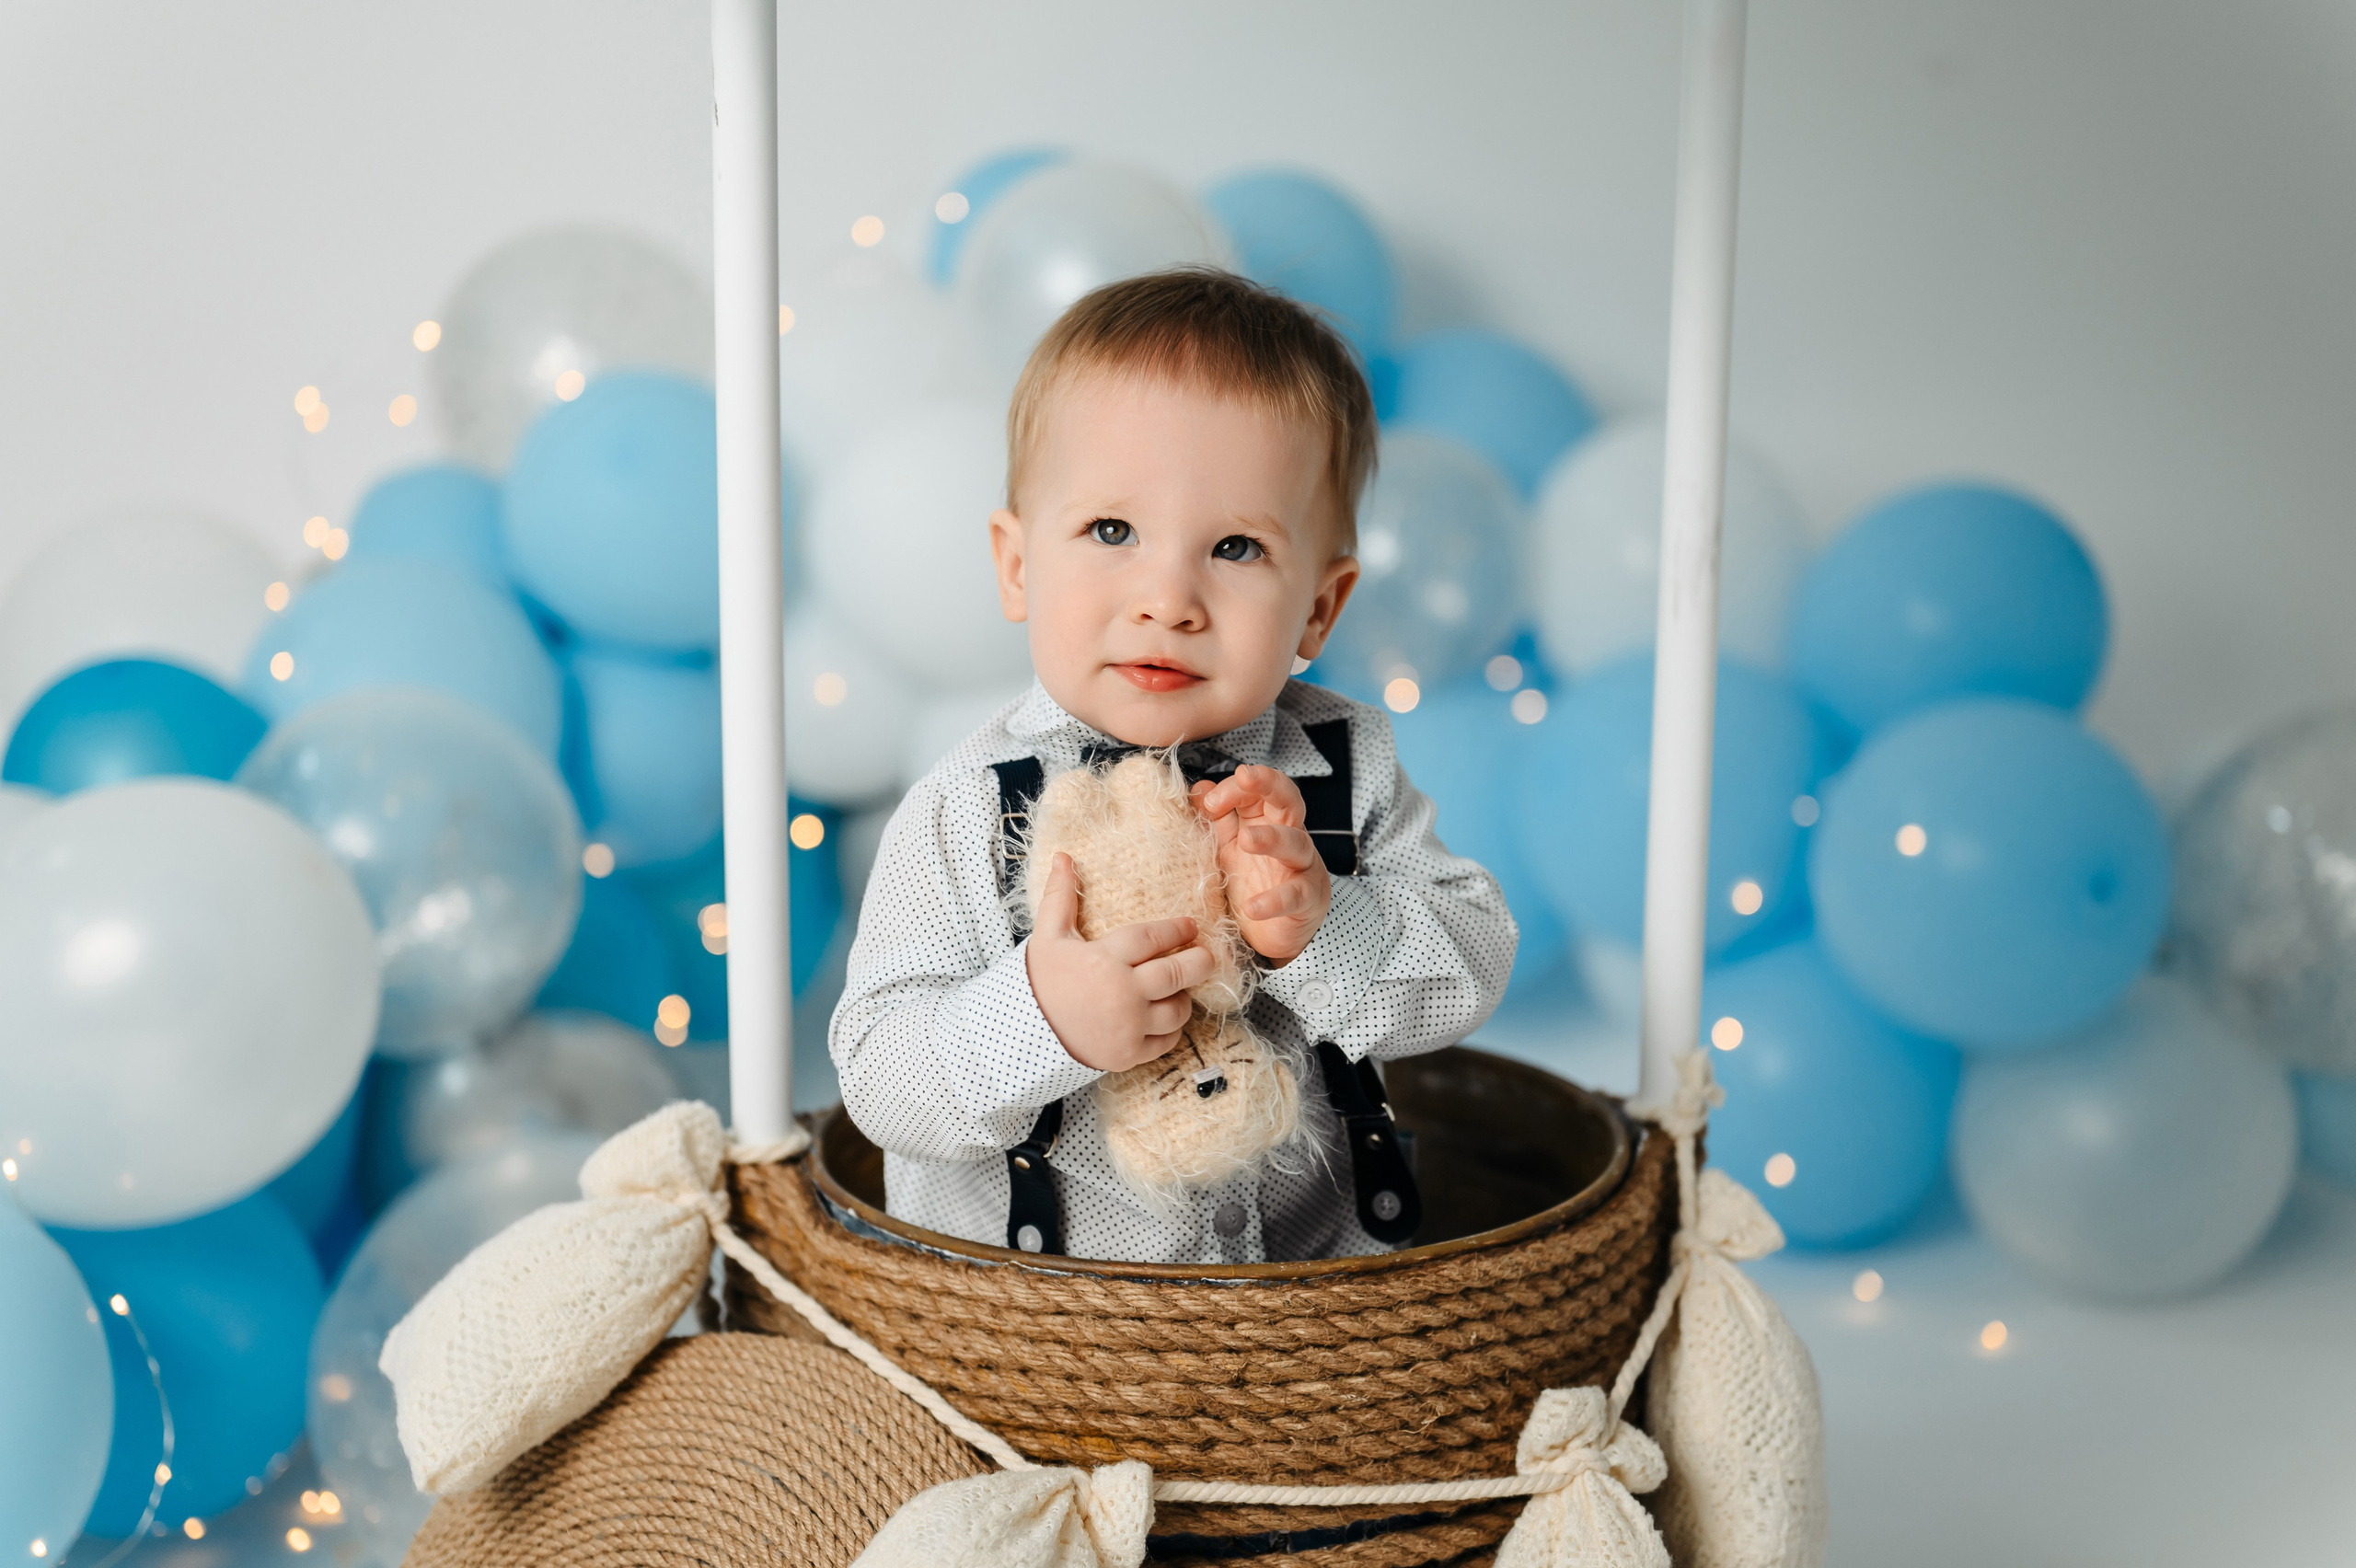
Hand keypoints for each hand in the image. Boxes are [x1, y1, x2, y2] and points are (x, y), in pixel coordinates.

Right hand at [1025, 852, 1217, 1072]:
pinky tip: (1163, 1019)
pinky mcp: (1129, 1054)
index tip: (1191, 925)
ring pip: (1178, 1010)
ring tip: (1179, 990)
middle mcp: (1123, 992)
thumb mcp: (1047, 937)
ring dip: (1183, 998)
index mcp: (1105, 959)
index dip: (1177, 929)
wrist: (1022, 1036)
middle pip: (1179, 972)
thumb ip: (1060, 897)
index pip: (1153, 937)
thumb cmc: (1038, 982)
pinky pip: (1166, 1041)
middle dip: (1200, 961)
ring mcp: (1128, 1026)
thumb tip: (1063, 856)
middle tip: (1208, 956)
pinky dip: (1170, 1030)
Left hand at [1193, 765, 1330, 964]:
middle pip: (1287, 798)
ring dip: (1272, 838)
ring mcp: (1302, 867)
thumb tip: (1199, 788)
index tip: (1208, 800)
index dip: (1235, 787)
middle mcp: (1289, 836)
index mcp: (1268, 821)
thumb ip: (1217, 819)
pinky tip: (1253, 908)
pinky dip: (1274, 901)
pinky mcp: (1307, 899)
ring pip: (1296, 843)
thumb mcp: (1230, 847)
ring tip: (1247, 841)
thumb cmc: (1256, 882)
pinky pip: (1295, 895)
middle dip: (1268, 783)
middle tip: (1244, 776)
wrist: (1276, 932)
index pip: (1258, 790)